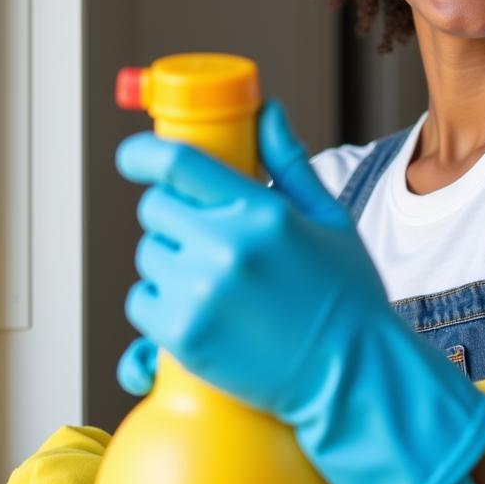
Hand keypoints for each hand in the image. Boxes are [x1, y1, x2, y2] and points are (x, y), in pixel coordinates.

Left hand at [116, 101, 484, 483]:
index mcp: (262, 213)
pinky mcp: (183, 337)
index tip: (133, 155)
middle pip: (156, 208)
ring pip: (147, 256)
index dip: (144, 152)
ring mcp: (201, 295)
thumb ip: (288, 162)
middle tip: (205, 234)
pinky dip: (161, 302)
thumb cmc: (345, 295)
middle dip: (173, 214)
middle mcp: (226, 249)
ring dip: (168, 259)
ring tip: (212, 278)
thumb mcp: (328, 218)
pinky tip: (201, 308)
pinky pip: (142, 301)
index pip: (180, 164)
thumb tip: (267, 110)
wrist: (351, 374)